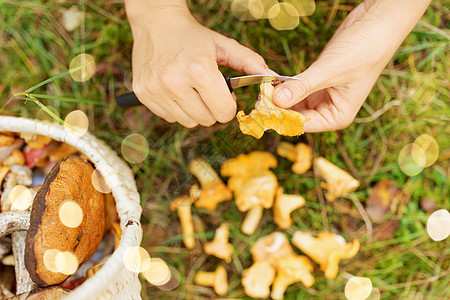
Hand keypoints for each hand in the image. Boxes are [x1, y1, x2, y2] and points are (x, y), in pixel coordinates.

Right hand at [126, 3, 273, 127]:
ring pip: (188, 122)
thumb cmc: (194, 36)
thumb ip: (250, 63)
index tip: (225, 95)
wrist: (156, 23)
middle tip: (207, 91)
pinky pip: (170, 118)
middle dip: (212, 109)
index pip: (224, 111)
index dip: (228, 105)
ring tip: (191, 90)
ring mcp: (156, 89)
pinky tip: (175, 90)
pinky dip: (177, 109)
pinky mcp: (143, 94)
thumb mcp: (223, 45)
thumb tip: (274, 78)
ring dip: (195, 111)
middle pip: (206, 120)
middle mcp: (174, 81)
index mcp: (199, 69)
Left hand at [272, 0, 430, 131]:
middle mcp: (330, 110)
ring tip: (262, 90)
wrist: (376, 24)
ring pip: (294, 103)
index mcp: (337, 116)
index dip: (282, 118)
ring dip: (280, 98)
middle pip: (296, 116)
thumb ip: (302, 87)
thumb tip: (276, 101)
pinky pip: (297, 89)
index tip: (262, 109)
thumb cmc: (364, 50)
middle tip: (258, 99)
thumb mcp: (330, 71)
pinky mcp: (317, 82)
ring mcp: (323, 96)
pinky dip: (286, 87)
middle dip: (278, 109)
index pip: (303, 125)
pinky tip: (273, 83)